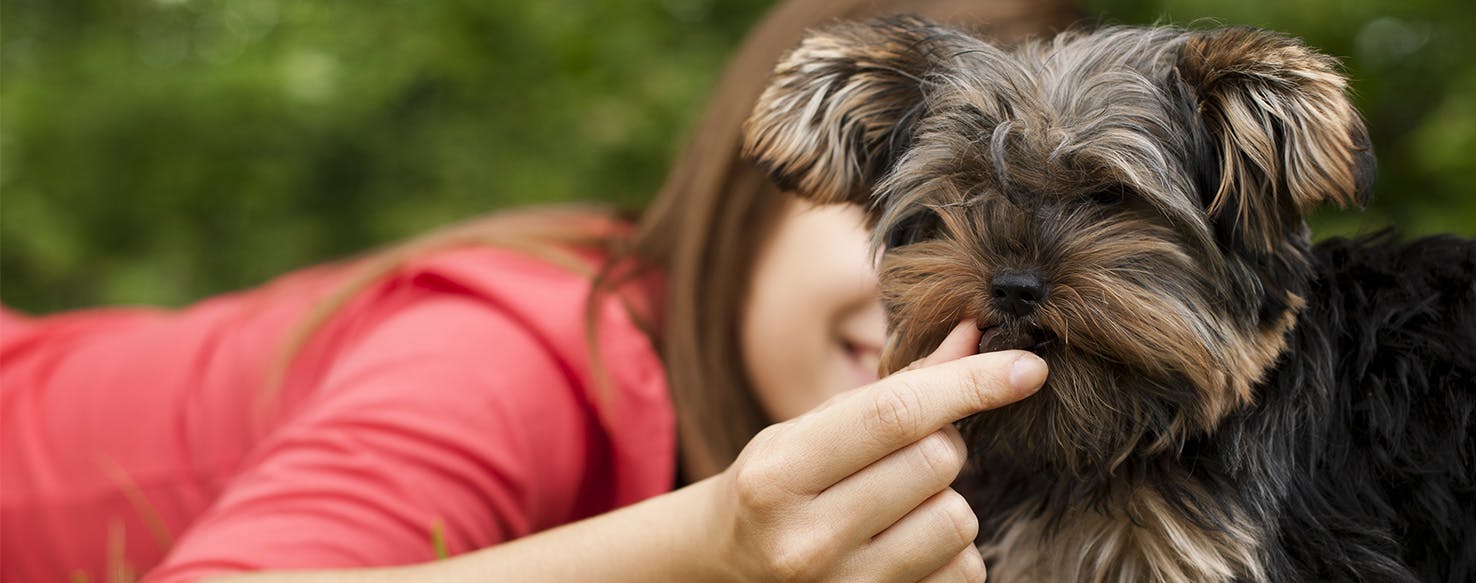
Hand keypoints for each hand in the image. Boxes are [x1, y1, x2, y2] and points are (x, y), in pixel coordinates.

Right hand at [707, 321, 1047, 581]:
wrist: (730, 570)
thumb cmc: (777, 485)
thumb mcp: (811, 428)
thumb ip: (895, 387)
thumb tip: (974, 336)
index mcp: (780, 473)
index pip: (894, 414)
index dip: (969, 384)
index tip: (1026, 367)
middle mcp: (808, 538)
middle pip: (936, 462)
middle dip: (943, 442)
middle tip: (908, 450)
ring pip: (957, 519)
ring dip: (947, 500)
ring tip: (901, 503)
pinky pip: (963, 569)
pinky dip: (952, 550)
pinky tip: (908, 543)